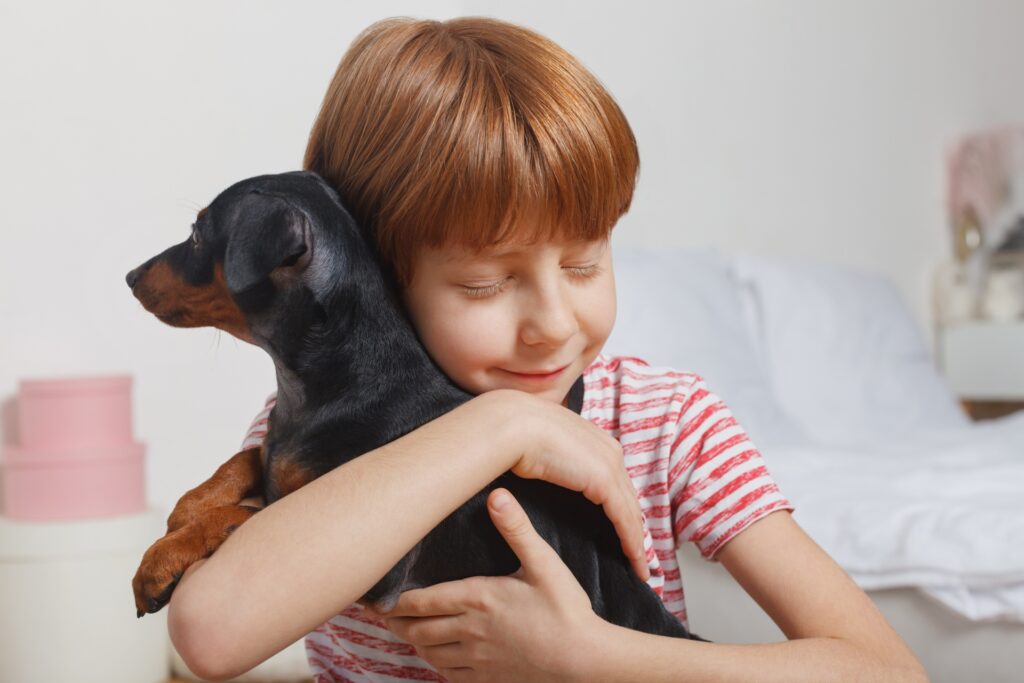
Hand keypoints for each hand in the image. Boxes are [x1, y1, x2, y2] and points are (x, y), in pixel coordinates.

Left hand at [375, 488, 605, 682]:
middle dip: (396, 622)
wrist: (584, 660)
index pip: (421, 601)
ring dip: (412, 641)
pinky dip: (434, 663)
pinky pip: (448, 675)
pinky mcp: (488, 679)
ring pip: (428, 653)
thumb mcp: (544, 563)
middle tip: (382, 614)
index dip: (394, 600)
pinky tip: (435, 656)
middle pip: (417, 629)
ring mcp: (477, 660)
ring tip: (402, 631)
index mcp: (478, 599)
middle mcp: (469, 631)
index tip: (376, 597)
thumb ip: (517, 529)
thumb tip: (497, 495)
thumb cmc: (566, 610)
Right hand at [488, 389, 649, 580]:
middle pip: (628, 498)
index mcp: (597, 440)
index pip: (616, 482)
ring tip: (639, 565)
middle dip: (634, 527)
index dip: (621, 508)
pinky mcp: (604, 481)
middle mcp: (610, 451)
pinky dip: (631, 541)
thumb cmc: (518, 434)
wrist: (514, 425)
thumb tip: (546, 467)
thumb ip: (556, 457)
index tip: (622, 530)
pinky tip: (632, 558)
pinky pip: (624, 518)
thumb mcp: (544, 445)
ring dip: (637, 541)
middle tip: (638, 554)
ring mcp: (610, 465)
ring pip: (631, 511)